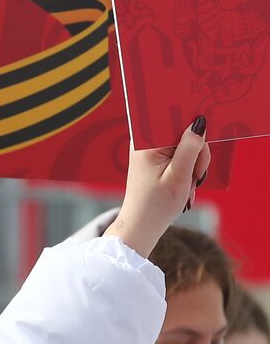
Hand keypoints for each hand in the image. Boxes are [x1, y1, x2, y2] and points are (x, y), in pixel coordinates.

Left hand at [106, 117, 211, 257]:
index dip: (194, 126)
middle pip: (184, 131)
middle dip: (196, 152)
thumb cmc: (157, 205)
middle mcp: (144, 141)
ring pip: (186, 143)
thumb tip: (200, 121)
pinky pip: (180, 153)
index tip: (201, 143)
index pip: (176, 117)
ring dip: (193, 163)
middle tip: (194, 174)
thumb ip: (191, 147)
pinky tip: (184, 182)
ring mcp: (149, 149)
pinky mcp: (155, 158)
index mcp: (145, 142)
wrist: (141, 226)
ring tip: (187, 183)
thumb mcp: (180, 176)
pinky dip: (187, 168)